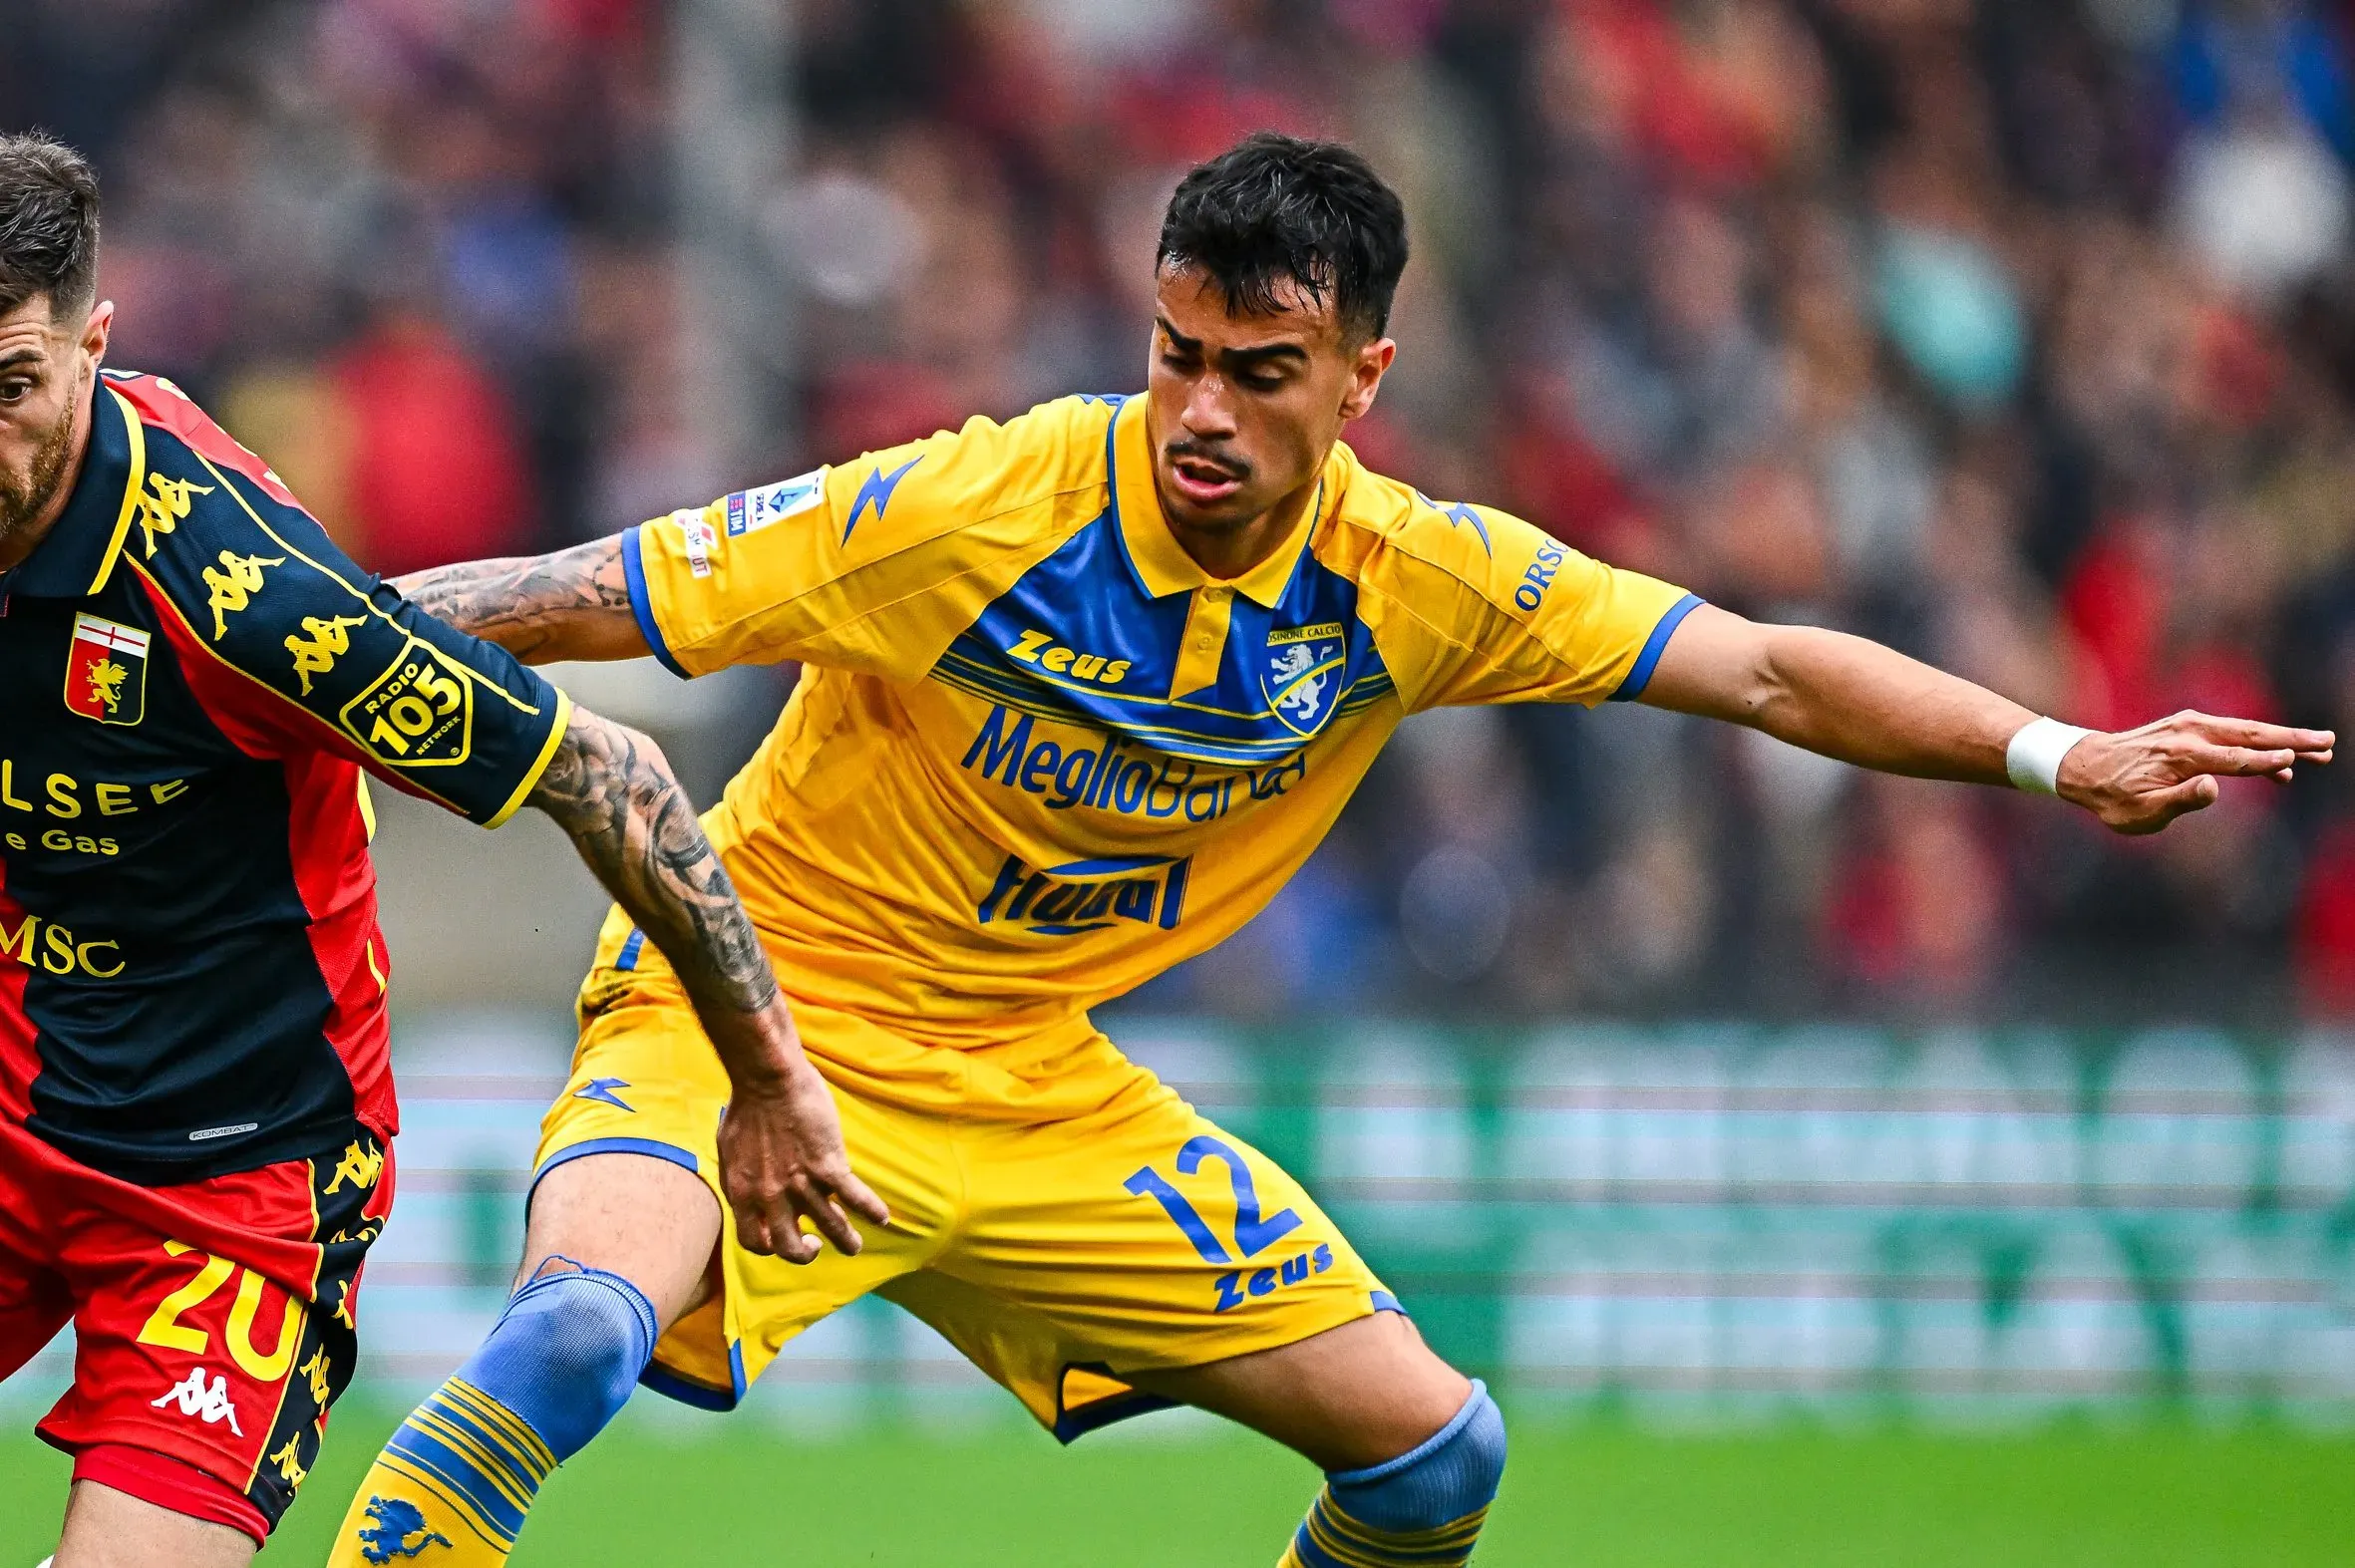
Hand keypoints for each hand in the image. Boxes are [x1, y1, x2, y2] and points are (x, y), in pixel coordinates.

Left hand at [716, 1056, 890, 1262]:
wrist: (767, 1079)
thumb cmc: (746, 1106)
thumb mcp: (730, 1151)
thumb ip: (740, 1178)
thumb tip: (749, 1190)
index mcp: (743, 1193)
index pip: (753, 1241)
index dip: (769, 1247)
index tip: (782, 1238)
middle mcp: (771, 1196)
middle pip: (789, 1247)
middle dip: (805, 1254)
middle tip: (816, 1245)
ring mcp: (802, 1183)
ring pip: (830, 1227)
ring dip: (846, 1241)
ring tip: (854, 1246)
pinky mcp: (829, 1166)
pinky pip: (855, 1197)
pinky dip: (871, 1210)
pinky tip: (883, 1217)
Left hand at [2059, 711, 2334, 835]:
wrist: (2084, 766)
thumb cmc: (2113, 797)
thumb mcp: (2141, 812)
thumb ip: (2181, 800)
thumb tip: (2214, 788)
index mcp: (2181, 757)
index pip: (2233, 760)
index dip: (2265, 764)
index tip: (2295, 763)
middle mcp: (2188, 734)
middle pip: (2249, 736)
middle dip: (2291, 741)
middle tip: (2328, 744)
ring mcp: (2188, 726)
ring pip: (2245, 731)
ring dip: (2283, 738)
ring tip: (2320, 748)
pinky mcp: (2186, 726)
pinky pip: (2230, 733)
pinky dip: (2257, 744)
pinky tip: (2279, 764)